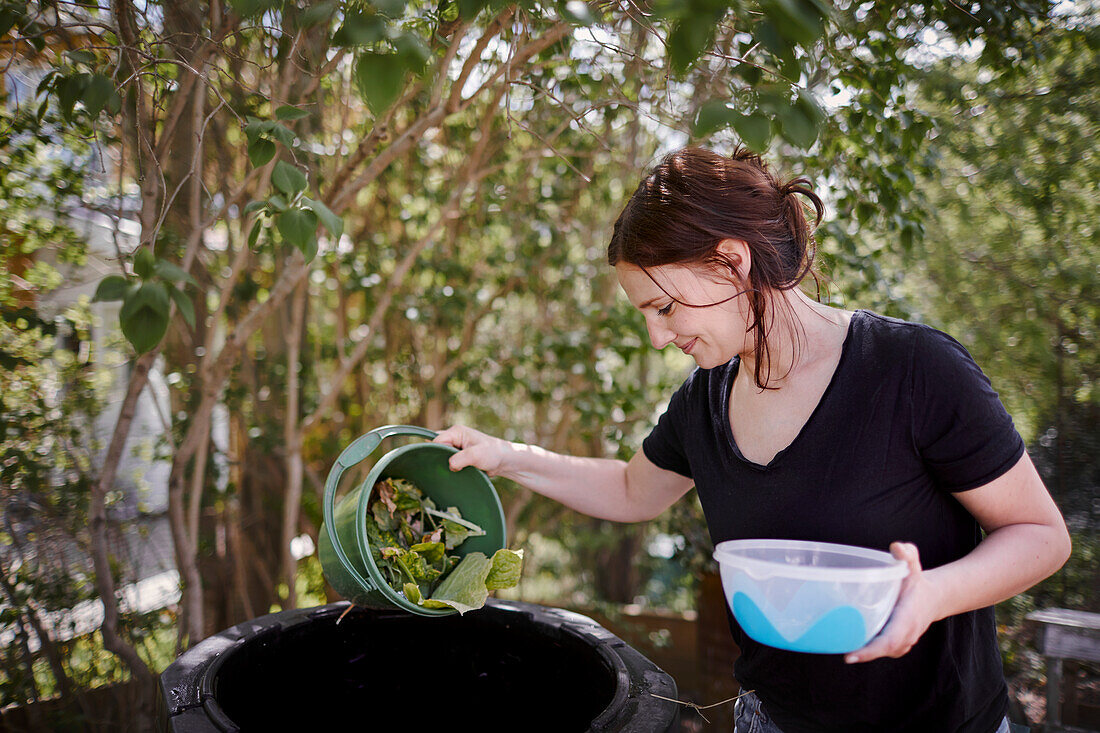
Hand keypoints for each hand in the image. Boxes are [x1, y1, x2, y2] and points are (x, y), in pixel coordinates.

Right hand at [433, 425, 515, 475]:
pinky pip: (449, 462)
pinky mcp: (459, 456)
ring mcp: (456, 447)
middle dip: (441, 458)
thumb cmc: (492, 453)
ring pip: (442, 456)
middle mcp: (454, 437)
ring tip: (456, 470)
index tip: (446, 462)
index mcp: (456, 431)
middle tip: (450, 467)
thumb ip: (460, 458)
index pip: (437, 441)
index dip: (438, 452)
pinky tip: (457, 473)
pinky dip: (451, 468)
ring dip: (447, 464)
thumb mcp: (476, 455)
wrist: (503, 460)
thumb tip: (450, 465)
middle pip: (438, 448)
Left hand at [845, 542, 939, 663]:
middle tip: (839, 651)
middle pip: (882, 650)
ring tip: (840, 644)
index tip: (850, 656)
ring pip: (881, 651)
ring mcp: (903, 642)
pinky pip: (882, 650)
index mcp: (908, 619)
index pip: (889, 641)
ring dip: (863, 651)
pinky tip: (851, 641)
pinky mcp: (898, 644)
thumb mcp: (913, 566)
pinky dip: (867, 649)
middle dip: (861, 654)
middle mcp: (906, 635)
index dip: (870, 651)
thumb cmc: (917, 582)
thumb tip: (896, 547)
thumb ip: (906, 555)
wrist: (933, 598)